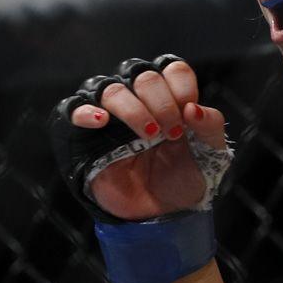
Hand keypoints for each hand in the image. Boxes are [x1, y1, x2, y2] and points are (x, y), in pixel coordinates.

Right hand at [51, 56, 230, 222]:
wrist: (161, 213)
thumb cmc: (184, 178)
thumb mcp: (210, 155)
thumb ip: (210, 126)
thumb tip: (193, 108)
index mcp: (169, 96)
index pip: (171, 69)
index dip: (181, 87)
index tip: (189, 116)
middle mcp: (138, 98)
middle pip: (142, 75)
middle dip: (161, 102)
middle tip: (172, 133)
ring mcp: (109, 114)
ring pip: (110, 88)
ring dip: (132, 108)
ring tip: (148, 135)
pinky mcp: (84, 134)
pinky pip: (72, 108)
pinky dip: (85, 111)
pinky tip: (102, 122)